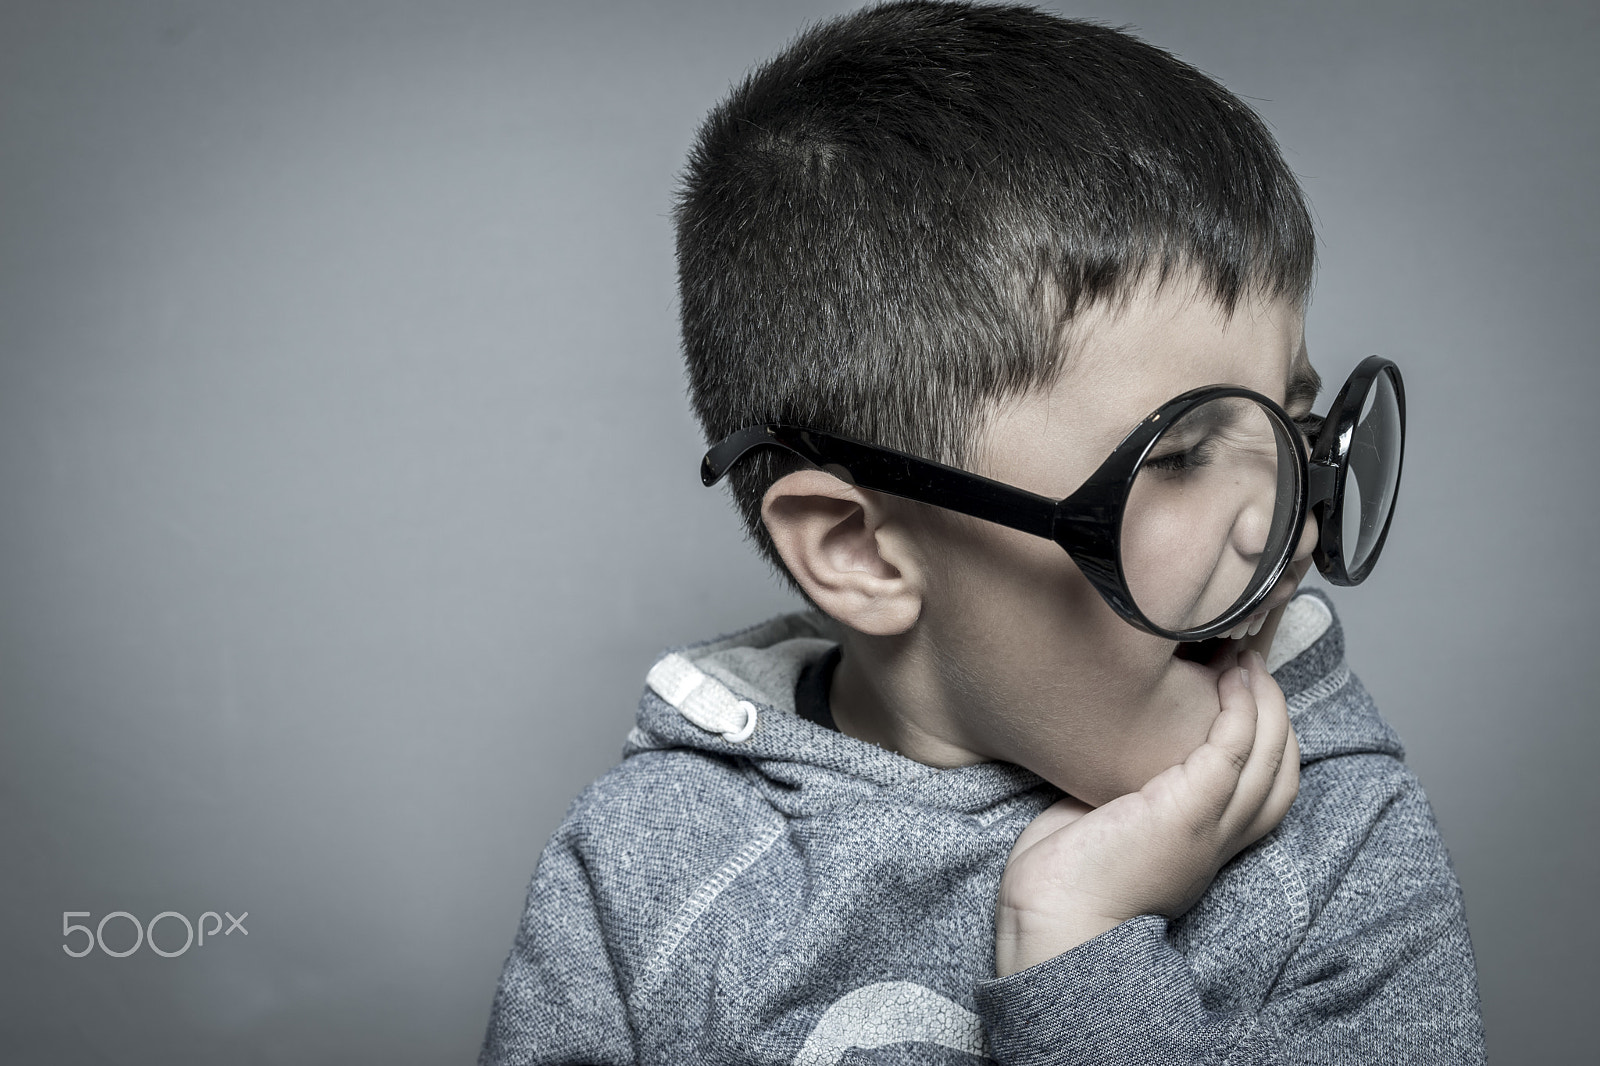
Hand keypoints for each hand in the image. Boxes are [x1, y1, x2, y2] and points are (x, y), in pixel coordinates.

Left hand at [994, 650, 1299, 977]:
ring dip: (1265, 702)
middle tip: (1254, 666)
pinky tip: (1231, 679)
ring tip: (1248, 662)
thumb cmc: (1065, 877)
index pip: (1265, 795)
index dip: (1268, 744)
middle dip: (1276, 714)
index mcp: (1205, 847)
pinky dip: (1241, 709)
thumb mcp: (1108, 822)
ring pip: (1269, 756)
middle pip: (1281, 772)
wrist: (1054, 920)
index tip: (1247, 698)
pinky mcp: (1189, 810)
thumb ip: (1127, 787)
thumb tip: (1114, 742)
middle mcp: (1220, 840)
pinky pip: (1236, 748)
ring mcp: (1209, 825)